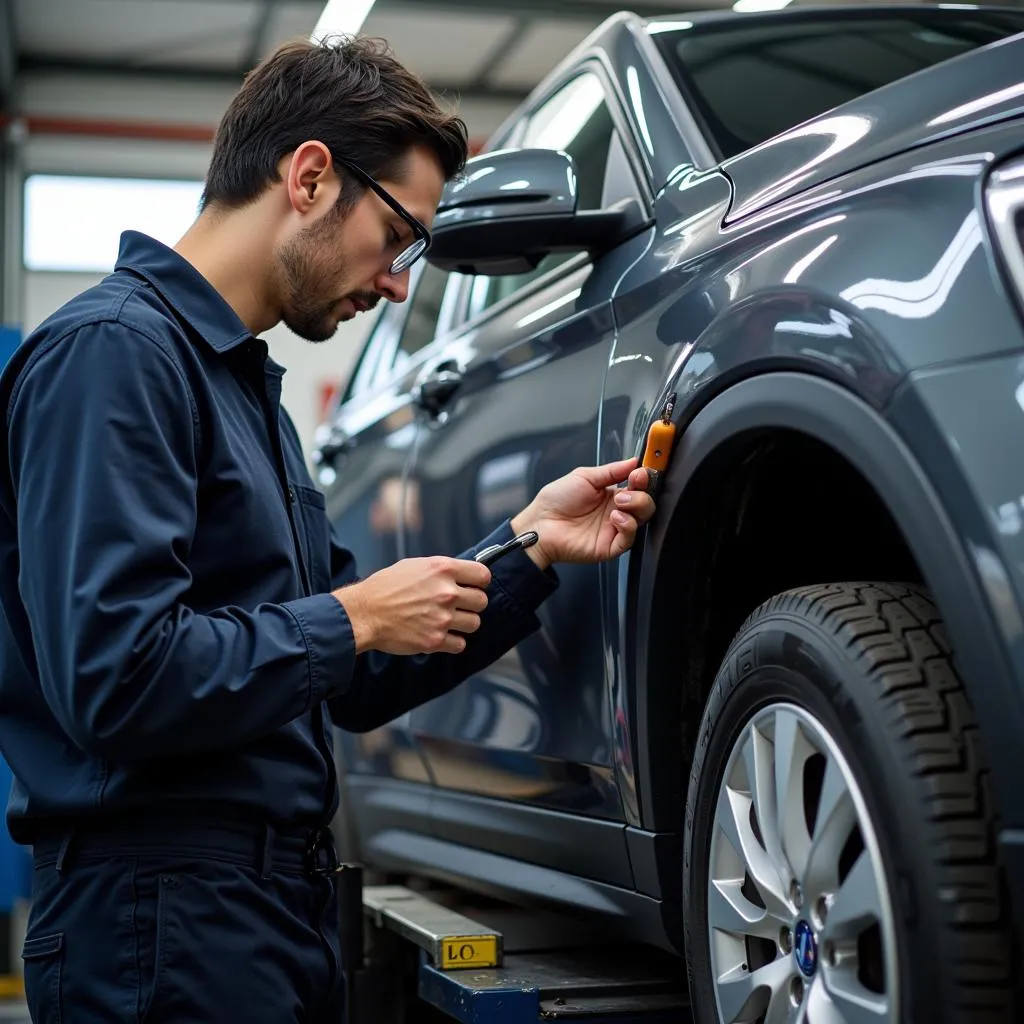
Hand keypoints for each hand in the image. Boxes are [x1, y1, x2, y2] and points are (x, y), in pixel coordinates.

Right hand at [333, 557, 490, 655]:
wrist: (364, 613)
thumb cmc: (384, 588)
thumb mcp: (414, 566)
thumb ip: (440, 571)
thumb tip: (460, 574)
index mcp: (442, 570)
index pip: (483, 575)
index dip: (479, 581)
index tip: (474, 586)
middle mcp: (446, 593)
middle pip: (481, 601)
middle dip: (472, 604)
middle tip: (458, 606)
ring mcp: (442, 618)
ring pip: (475, 623)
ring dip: (464, 623)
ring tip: (447, 620)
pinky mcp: (435, 640)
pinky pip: (460, 644)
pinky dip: (453, 642)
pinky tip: (440, 634)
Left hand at [511, 457, 655, 569]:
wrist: (540, 523)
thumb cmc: (556, 500)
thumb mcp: (585, 477)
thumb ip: (612, 470)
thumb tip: (633, 461)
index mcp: (611, 494)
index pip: (638, 486)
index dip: (644, 478)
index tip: (643, 471)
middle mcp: (616, 511)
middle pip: (645, 504)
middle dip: (643, 493)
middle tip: (631, 486)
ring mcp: (614, 529)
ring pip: (642, 520)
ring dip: (636, 506)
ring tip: (619, 501)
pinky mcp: (609, 546)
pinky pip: (629, 539)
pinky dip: (628, 526)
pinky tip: (615, 517)